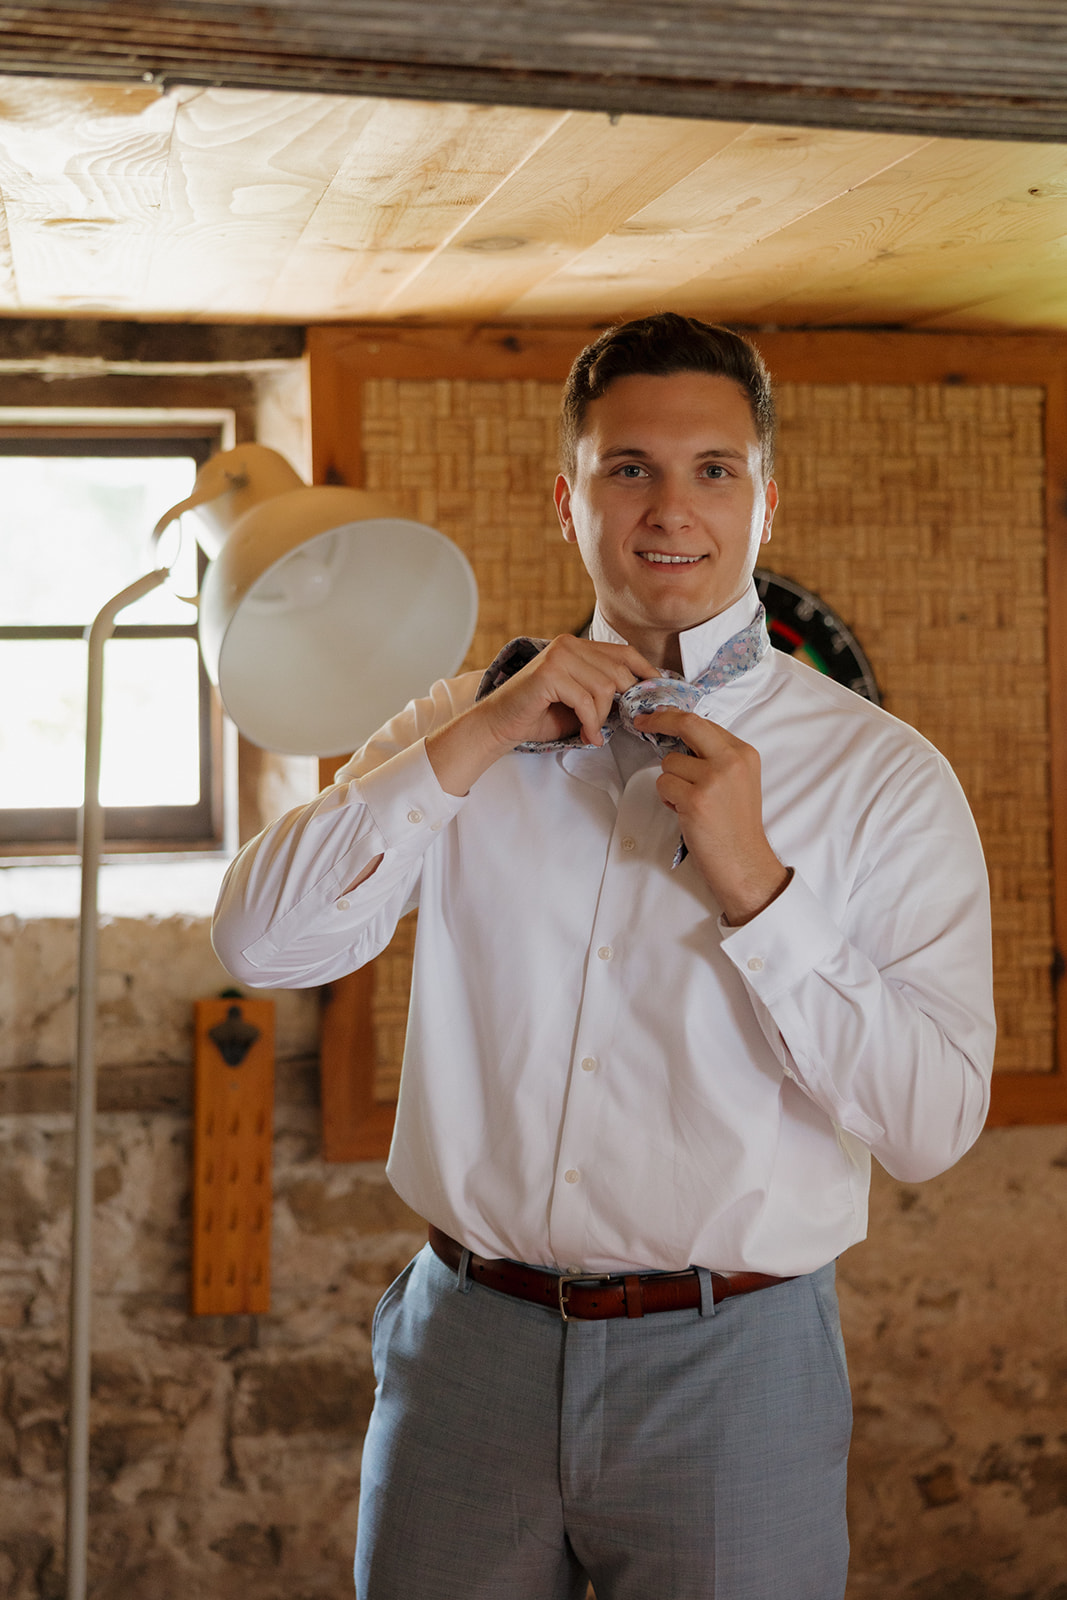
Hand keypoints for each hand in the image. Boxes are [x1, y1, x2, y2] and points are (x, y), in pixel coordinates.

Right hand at [479, 634, 658, 749]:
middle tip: (614, 724)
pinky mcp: (550, 674)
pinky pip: (586, 700)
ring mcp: (558, 656)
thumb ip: (603, 692)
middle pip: (617, 671)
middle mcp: (568, 645)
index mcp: (576, 645)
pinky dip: (591, 722)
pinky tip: (586, 734)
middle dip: (620, 703)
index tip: (656, 691)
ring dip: (602, 717)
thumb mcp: (579, 699)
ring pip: (604, 687)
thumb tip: (638, 699)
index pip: (623, 652)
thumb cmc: (537, 713)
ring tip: (592, 731)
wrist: (500, 723)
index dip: (645, 671)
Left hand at [634, 708, 790, 924]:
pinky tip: (685, 813)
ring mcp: (714, 779)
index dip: (675, 717)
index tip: (656, 716)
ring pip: (669, 763)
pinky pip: (663, 785)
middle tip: (642, 722)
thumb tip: (680, 735)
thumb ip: (716, 757)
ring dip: (670, 782)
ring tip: (688, 802)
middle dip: (659, 720)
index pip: (704, 722)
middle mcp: (731, 761)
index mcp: (744, 753)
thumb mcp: (739, 781)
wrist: (744, 862)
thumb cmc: (736, 826)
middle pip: (687, 724)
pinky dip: (668, 799)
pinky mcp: (696, 799)